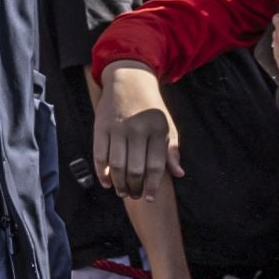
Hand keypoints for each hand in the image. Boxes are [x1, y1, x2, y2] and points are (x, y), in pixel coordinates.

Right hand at [92, 61, 182, 200]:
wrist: (129, 80)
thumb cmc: (150, 109)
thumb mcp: (167, 125)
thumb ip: (171, 150)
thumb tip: (179, 174)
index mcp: (157, 130)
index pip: (156, 166)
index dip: (153, 186)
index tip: (150, 198)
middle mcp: (137, 129)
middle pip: (135, 169)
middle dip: (134, 188)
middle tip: (134, 196)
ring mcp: (117, 128)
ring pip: (117, 165)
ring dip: (119, 184)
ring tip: (122, 192)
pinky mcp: (101, 127)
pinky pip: (100, 156)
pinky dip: (102, 173)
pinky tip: (107, 182)